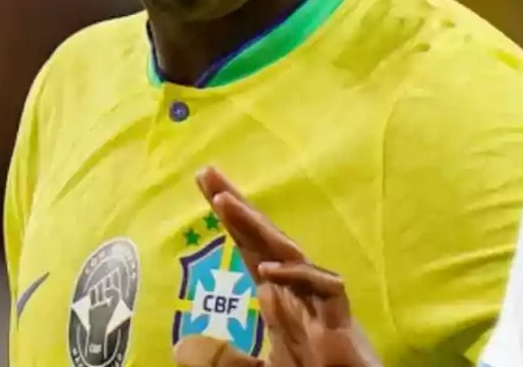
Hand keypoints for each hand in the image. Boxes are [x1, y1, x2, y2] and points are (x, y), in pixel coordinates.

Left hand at [173, 167, 382, 366]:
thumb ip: (223, 361)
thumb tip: (182, 344)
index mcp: (278, 297)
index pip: (250, 247)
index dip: (230, 217)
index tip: (206, 182)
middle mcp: (297, 291)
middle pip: (265, 239)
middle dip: (238, 205)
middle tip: (208, 173)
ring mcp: (319, 304)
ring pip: (289, 254)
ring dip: (259, 228)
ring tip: (226, 203)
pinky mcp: (340, 323)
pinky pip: (324, 289)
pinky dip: (297, 277)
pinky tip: (267, 271)